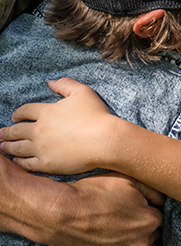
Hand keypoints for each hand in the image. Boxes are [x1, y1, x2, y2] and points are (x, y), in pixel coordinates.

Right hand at [0, 154, 162, 245]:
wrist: (58, 216)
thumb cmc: (90, 195)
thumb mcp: (125, 180)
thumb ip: (151, 190)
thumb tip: (163, 200)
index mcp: (149, 221)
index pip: (158, 219)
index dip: (146, 215)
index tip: (134, 215)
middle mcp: (143, 244)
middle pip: (153, 239)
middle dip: (143, 233)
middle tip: (126, 228)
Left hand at [1, 78, 119, 174]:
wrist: (105, 140)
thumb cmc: (97, 116)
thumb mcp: (83, 93)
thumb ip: (66, 84)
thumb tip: (50, 82)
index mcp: (47, 112)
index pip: (25, 111)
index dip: (18, 113)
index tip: (15, 117)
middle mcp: (39, 130)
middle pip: (16, 130)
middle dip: (6, 132)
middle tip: (0, 134)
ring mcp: (41, 148)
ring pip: (17, 147)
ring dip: (7, 146)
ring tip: (2, 147)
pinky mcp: (46, 163)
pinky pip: (26, 163)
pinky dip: (19, 161)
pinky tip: (16, 160)